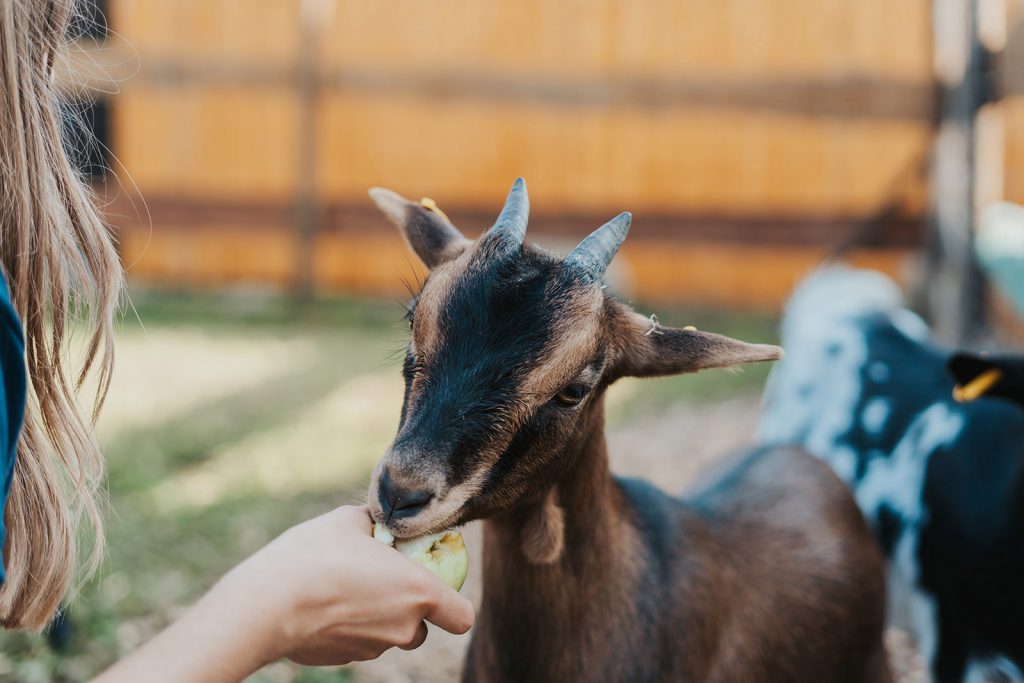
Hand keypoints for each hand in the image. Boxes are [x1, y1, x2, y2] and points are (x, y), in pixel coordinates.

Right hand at [214, 505, 474, 666]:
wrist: (267, 604)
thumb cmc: (314, 556)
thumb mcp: (349, 521)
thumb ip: (376, 523)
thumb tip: (380, 521)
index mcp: (417, 592)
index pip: (461, 616)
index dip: (452, 603)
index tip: (432, 582)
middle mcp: (403, 627)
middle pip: (421, 627)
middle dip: (407, 607)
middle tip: (379, 579)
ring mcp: (373, 647)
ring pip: (388, 635)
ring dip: (377, 616)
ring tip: (345, 586)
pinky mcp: (344, 659)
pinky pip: (359, 641)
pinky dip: (350, 627)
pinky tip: (324, 603)